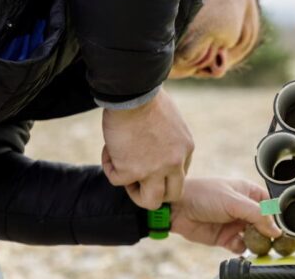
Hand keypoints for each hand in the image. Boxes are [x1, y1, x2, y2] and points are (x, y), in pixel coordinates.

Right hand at [101, 88, 193, 209]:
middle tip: (138, 181)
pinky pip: (117, 181)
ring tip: (123, 173)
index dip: (162, 173)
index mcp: (186, 149)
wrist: (133, 93)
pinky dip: (110, 167)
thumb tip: (156, 146)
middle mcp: (175, 163)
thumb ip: (168, 138)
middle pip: (173, 195)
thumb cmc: (148, 98)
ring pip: (150, 201)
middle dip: (156, 192)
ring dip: (135, 192)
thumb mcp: (171, 120)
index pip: (180, 174)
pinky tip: (109, 149)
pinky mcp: (132, 171)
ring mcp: (155, 170)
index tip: (148, 163)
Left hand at [170, 177, 281, 252]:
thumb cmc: (203, 194)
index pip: (270, 205)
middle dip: (268, 233)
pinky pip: (240, 247)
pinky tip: (239, 247)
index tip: (283, 228)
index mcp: (249, 193)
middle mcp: (244, 208)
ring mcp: (235, 224)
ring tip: (257, 246)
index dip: (277, 216)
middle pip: (264, 224)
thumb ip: (257, 215)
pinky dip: (243, 249)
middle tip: (274, 241)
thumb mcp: (234, 201)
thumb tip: (276, 230)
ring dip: (257, 243)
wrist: (177, 209)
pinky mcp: (225, 238)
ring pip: (254, 237)